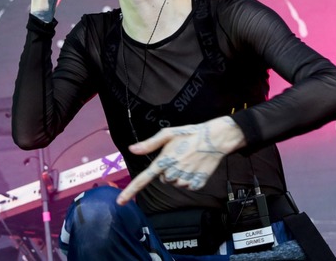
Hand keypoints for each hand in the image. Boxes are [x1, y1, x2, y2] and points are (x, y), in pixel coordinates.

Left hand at [116, 116, 245, 204]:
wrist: (215, 138)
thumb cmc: (190, 133)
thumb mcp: (168, 134)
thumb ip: (150, 144)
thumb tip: (132, 149)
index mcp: (164, 160)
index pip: (144, 178)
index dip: (131, 190)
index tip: (120, 202)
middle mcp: (174, 171)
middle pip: (164, 179)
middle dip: (168, 170)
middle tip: (178, 157)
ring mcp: (186, 178)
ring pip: (176, 183)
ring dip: (179, 175)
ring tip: (188, 160)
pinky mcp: (198, 183)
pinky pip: (188, 186)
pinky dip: (190, 179)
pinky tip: (195, 167)